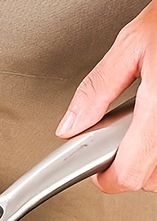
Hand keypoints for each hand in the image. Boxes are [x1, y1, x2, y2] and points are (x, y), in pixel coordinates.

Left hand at [56, 0, 156, 192]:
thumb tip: (72, 124)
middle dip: (133, 164)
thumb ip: (98, 89)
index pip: (130, 175)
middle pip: (154, 179)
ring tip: (150, 120)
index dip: (106, 176)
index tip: (97, 168)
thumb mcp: (134, 42)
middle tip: (122, 135)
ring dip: (155, 157)